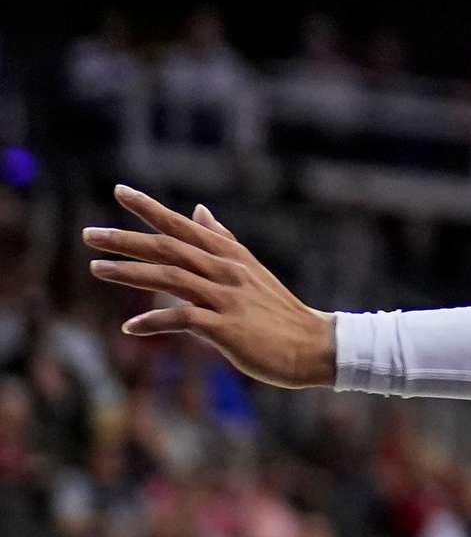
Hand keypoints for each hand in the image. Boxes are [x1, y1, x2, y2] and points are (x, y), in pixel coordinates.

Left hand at [88, 186, 334, 388]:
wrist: (314, 345)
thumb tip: (198, 210)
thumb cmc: (278, 310)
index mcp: (230, 255)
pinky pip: (183, 319)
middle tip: (90, 234)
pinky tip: (129, 327)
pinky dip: (153, 322)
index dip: (150, 208)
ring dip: (130, 272)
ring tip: (96, 268)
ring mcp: (227, 298)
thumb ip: (222, 239)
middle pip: (170, 247)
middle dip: (127, 239)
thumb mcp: (250, 268)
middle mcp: (226, 270)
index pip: (183, 225)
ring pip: (171, 277)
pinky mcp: (227, 327)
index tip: (120, 191)